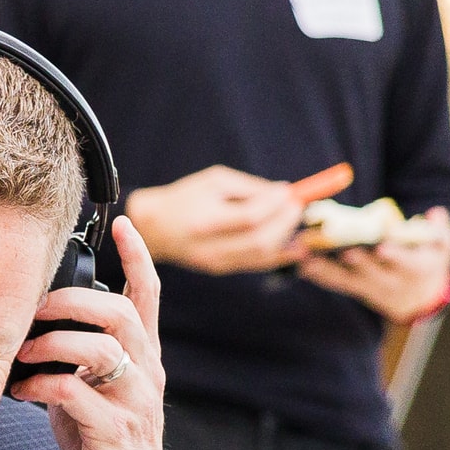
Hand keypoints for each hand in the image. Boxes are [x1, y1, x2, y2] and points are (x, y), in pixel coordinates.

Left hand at [12, 212, 188, 449]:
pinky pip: (76, 392)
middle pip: (120, 312)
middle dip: (71, 301)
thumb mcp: (93, 392)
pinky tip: (24, 391)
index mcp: (143, 358)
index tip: (122, 222)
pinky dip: (42, 384)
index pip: (149, 296)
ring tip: (22, 354)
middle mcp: (147, 373)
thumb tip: (36, 328)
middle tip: (34, 310)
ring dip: (52, 344)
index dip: (138, 256)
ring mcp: (134, 402)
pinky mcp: (114, 431)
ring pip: (102, 348)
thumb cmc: (103, 445)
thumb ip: (77, 359)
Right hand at [121, 162, 349, 275]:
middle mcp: (208, 246)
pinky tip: (292, 242)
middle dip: (285, 221)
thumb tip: (284, 193)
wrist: (152, 227)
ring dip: (286, 236)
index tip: (289, 192)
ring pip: (262, 254)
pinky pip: (256, 263)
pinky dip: (278, 252)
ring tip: (294, 219)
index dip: (275, 205)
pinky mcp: (219, 269)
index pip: (249, 218)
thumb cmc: (185, 197)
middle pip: (260, 239)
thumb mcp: (214, 181)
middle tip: (297, 205)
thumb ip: (249, 188)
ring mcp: (214, 262)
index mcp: (204, 221)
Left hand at [297, 204, 449, 321]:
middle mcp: (392, 283)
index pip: (407, 264)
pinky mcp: (356, 289)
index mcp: (417, 269)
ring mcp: (372, 288)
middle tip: (341, 248)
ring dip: (327, 268)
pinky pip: (336, 283)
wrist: (419, 297)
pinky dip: (319, 274)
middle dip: (357, 261)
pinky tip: (302, 264)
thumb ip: (440, 230)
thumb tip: (435, 213)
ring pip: (348, 280)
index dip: (395, 256)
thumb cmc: (431, 260)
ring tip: (309, 255)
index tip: (382, 247)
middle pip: (372, 273)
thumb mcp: (443, 245)